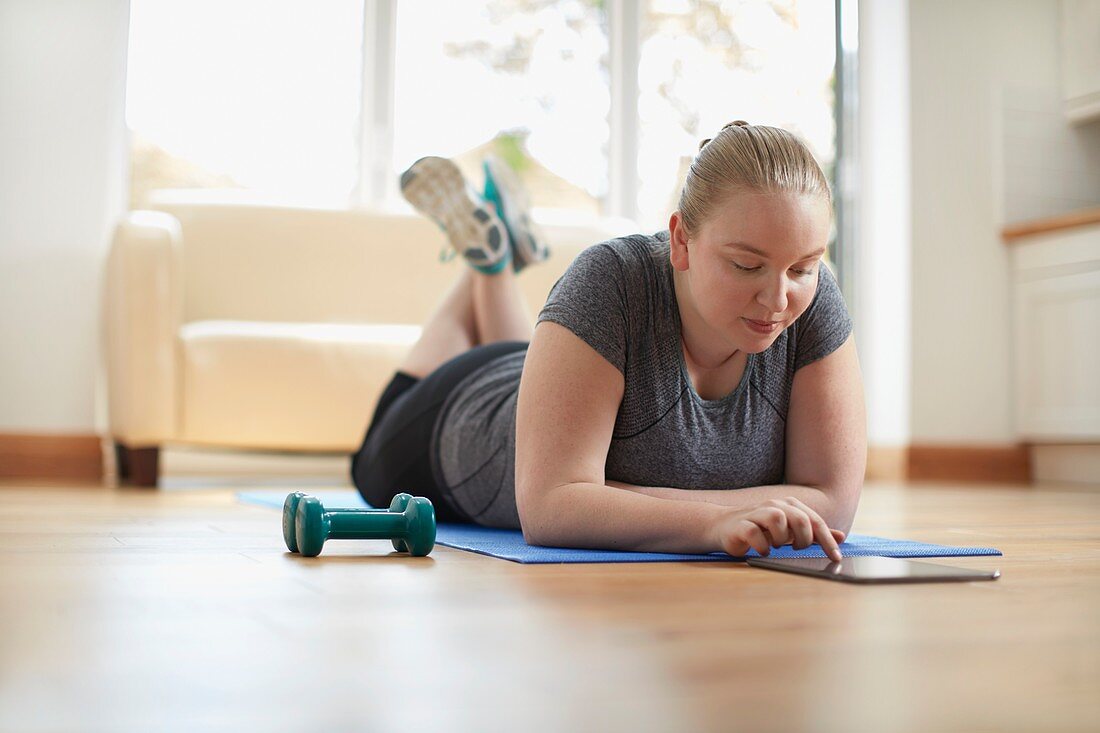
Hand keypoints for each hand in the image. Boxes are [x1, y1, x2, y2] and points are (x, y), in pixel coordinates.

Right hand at [709, 497, 845, 561]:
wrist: (722, 526)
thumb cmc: (759, 529)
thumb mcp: (789, 530)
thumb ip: (814, 532)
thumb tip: (841, 536)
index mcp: (788, 506)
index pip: (814, 521)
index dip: (827, 540)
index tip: (836, 558)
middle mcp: (773, 506)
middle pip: (799, 518)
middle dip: (803, 539)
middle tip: (796, 549)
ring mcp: (755, 514)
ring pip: (777, 520)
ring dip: (781, 538)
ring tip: (776, 546)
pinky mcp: (740, 526)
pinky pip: (754, 534)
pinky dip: (762, 546)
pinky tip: (763, 551)